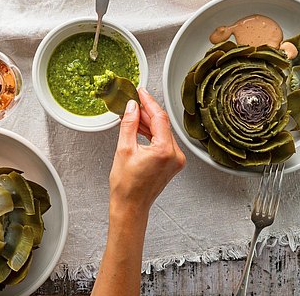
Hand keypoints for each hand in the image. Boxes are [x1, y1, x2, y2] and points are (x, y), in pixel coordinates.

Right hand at [109, 89, 185, 218]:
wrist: (130, 207)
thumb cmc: (126, 185)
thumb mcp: (124, 149)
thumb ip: (130, 124)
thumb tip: (132, 107)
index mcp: (165, 151)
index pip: (159, 118)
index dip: (149, 102)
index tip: (140, 92)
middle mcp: (175, 155)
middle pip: (162, 124)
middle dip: (147, 112)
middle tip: (133, 101)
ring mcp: (176, 160)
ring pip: (162, 132)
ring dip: (148, 122)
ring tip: (133, 114)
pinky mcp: (172, 163)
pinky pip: (163, 141)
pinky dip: (151, 133)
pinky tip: (139, 127)